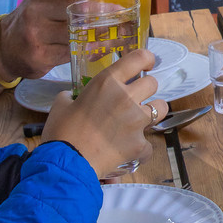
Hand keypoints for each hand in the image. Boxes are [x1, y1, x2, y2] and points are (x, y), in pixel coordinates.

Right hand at [0, 0, 119, 81]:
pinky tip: (105, 48)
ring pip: (78, 33)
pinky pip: (73, 52)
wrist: (5, 46)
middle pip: (77, 8)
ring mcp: (36, 34)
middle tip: (124, 14)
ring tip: (122, 32)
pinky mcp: (40, 56)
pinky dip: (93, 50)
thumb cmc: (38, 16)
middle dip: (105, 12)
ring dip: (104, 34)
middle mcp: (37, 9)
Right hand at [39, 50, 167, 177]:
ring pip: (161, 108)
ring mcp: (136, 121)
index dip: (146, 58)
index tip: (147, 64)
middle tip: (136, 98)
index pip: (138, 58)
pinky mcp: (140, 144)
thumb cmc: (61, 132)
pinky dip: (140, 149)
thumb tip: (74, 98)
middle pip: (152, 83)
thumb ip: (72, 96)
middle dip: (146, 89)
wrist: (66, 164)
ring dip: (152, 113)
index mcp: (107, 82)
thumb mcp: (61, 105)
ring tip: (139, 122)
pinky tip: (128, 152)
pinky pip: (149, 144)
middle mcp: (126, 98)